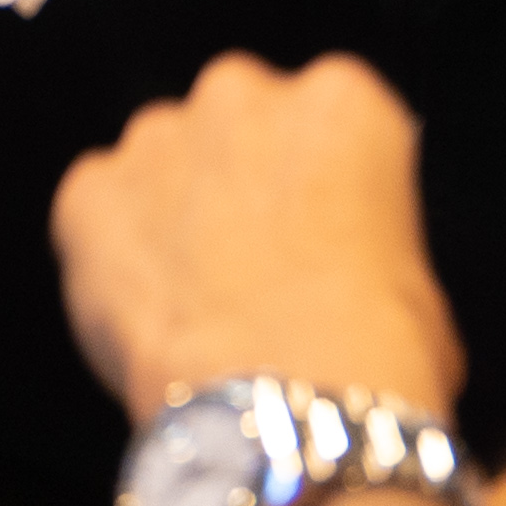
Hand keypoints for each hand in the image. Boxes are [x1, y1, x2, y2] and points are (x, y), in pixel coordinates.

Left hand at [52, 51, 462, 425]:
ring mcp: (157, 136)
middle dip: (240, 180)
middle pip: (238, 125)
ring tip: (200, 298)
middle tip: (257, 263)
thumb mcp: (416, 285)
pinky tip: (149, 311)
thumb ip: (366, 239)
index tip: (321, 227)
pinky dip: (112, 250)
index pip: (329, 118)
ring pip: (162, 161)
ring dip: (173, 210)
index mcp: (341, 100)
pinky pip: (98, 210)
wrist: (288, 411)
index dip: (321, 182)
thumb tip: (344, 269)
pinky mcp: (89, 189)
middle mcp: (242, 94)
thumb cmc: (373, 355)